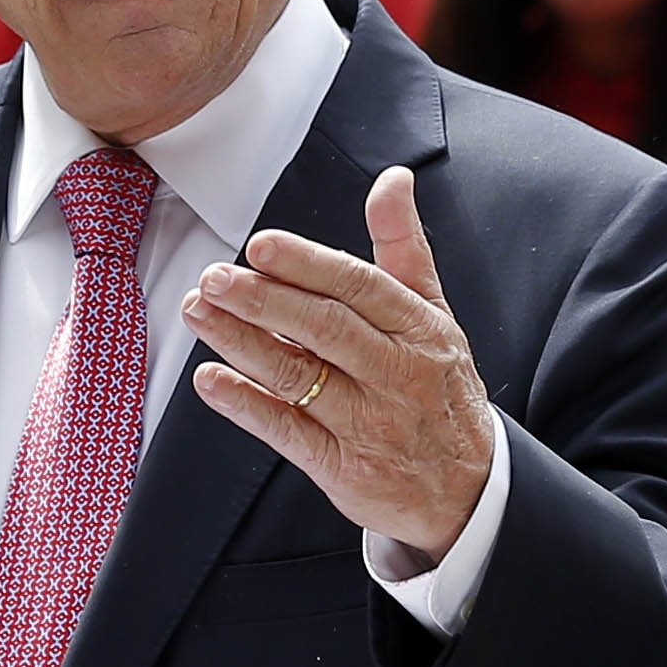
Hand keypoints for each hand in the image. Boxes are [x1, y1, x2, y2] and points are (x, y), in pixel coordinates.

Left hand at [187, 168, 496, 566]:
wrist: (467, 487)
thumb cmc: (439, 388)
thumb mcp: (435, 313)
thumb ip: (403, 247)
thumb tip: (393, 179)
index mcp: (418, 328)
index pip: (357, 287)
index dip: (306, 265)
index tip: (261, 247)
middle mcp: (396, 372)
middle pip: (323, 328)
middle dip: (263, 300)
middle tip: (214, 278)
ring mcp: (369, 423)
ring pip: (297, 376)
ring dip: (240, 342)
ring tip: (199, 312)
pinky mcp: (343, 467)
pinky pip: (287, 431)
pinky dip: (246, 404)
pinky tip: (211, 379)